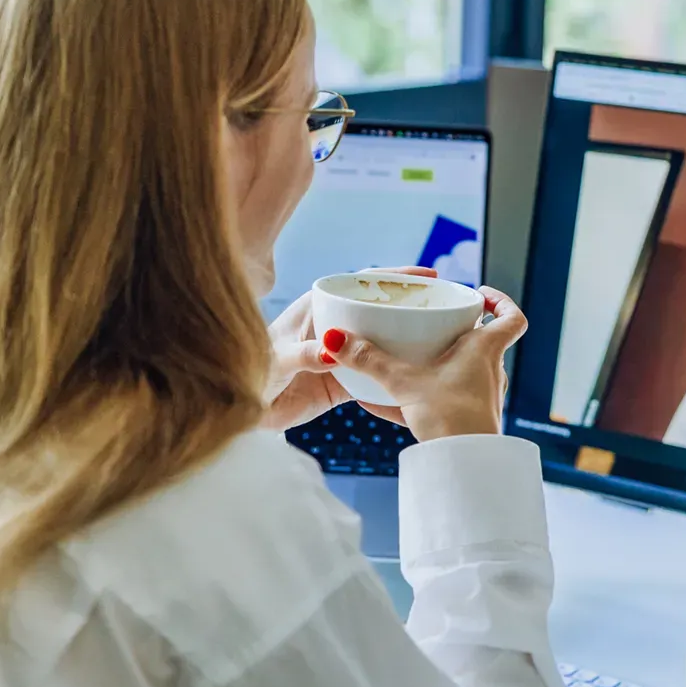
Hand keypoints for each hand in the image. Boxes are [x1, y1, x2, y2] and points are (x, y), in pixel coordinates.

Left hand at [261, 266, 437, 430]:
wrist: (241, 412)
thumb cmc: (247, 373)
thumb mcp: (275, 360)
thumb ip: (302, 354)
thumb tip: (332, 352)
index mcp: (316, 308)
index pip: (360, 283)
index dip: (394, 276)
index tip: (425, 274)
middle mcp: (334, 327)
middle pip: (378, 309)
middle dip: (410, 304)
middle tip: (444, 304)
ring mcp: (341, 355)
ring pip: (382, 341)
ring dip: (407, 338)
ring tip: (441, 336)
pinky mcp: (343, 383)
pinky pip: (376, 375)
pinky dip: (395, 373)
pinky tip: (419, 373)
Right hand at [326, 287, 524, 443]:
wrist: (464, 465)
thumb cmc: (451, 418)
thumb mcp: (404, 382)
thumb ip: (369, 361)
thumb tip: (334, 339)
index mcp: (485, 351)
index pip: (512, 318)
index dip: (501, 301)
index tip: (479, 294)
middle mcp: (489, 372)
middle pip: (485, 342)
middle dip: (460, 331)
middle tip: (434, 323)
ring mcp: (480, 398)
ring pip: (463, 372)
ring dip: (439, 365)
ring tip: (407, 360)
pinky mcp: (466, 421)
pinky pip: (441, 401)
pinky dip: (418, 398)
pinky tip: (379, 403)